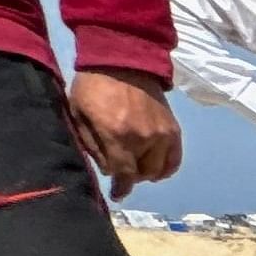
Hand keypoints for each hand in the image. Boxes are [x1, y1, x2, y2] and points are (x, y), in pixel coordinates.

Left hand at [66, 68, 179, 198]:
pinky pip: (175, 159)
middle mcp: (145, 138)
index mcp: (118, 135)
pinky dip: (166, 167)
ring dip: (146, 171)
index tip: (117, 194)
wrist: (123, 61)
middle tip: (120, 168)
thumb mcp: (80, 115)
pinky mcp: (174, 129)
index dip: (120, 188)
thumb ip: (92, 146)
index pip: (124, 174)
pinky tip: (155, 165)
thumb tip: (109, 171)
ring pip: (159, 169)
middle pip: (142, 174)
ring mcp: (163, 134)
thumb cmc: (94, 87)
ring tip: (137, 165)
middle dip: (130, 176)